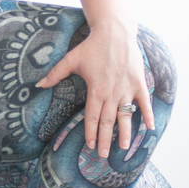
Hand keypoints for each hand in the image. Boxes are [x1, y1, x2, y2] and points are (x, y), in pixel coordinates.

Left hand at [36, 20, 153, 158]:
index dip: (90, 132)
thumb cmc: (92, 46)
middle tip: (103, 155)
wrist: (115, 32)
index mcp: (96, 91)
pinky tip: (150, 128)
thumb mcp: (71, 59)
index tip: (89, 146)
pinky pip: (144, 103)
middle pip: (107, 121)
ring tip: (123, 148)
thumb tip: (38, 84)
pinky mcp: (138, 83)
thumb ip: (55, 74)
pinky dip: (147, 115)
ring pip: (125, 116)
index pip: (91, 117)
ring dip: (124, 133)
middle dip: (104, 139)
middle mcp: (112, 93)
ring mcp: (126, 89)